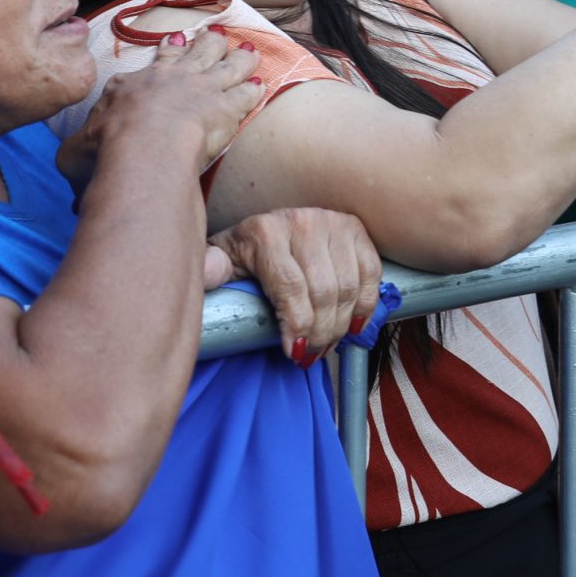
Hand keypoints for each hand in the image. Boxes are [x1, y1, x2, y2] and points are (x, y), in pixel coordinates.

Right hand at [57, 27, 257, 194]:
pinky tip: (261, 85)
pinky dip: (254, 88)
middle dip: (209, 42)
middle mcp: (171, 79)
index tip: (176, 38)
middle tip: (219, 34)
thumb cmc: (105, 150)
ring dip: (239, 57)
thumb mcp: (76, 151)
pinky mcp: (227, 107)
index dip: (168, 50)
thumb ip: (78, 151)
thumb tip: (75, 165)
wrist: (144, 148)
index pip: (154, 61)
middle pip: (196, 51)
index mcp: (134, 84)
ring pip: (227, 65)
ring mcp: (203, 89)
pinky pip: (246, 93)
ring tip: (250, 51)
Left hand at [204, 206, 384, 367]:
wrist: (270, 225)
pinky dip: (366, 304)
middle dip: (320, 333)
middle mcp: (303, 222)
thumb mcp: (221, 259)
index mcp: (266, 232)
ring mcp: (333, 222)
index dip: (297, 325)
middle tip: (311, 355)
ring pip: (348, 287)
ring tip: (327, 344)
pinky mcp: (355, 228)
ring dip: (341, 325)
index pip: (291, 287)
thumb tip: (204, 273)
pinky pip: (370, 272)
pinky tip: (353, 325)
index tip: (293, 352)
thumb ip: (211, 269)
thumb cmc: (244, 251)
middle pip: (324, 291)